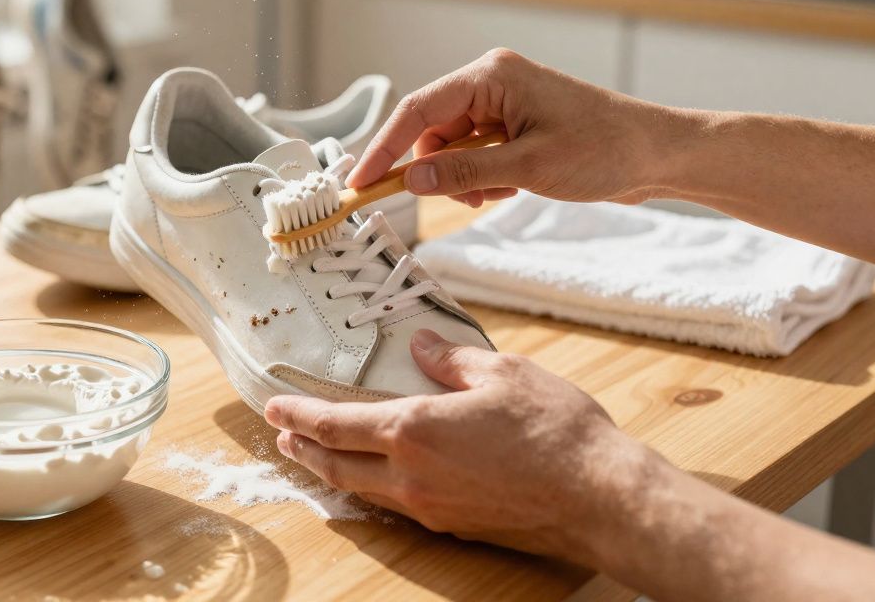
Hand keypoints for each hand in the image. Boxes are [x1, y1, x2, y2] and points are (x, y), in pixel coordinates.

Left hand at [264, 329, 659, 560]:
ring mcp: (430, 508)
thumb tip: (419, 346)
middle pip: (335, 466)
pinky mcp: (454, 527)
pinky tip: (378, 477)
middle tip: (282, 433)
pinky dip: (372, 487)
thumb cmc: (557, 430)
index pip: (334, 424)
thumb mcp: (502, 373)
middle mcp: (411, 476)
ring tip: (315, 455)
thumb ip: (450, 361)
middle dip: (302, 448)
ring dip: (331, 471)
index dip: (298, 415)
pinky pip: (397, 506)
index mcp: (413, 430)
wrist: (600, 498)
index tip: (273, 406)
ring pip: (363, 491)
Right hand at [347, 48, 684, 206]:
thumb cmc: (605, 149)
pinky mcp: (513, 124)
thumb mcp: (529, 167)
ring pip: (451, 147)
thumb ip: (465, 174)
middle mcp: (491, 82)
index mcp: (491, 76)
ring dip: (462, 179)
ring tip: (497, 194)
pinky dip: (481, 178)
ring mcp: (502, 103)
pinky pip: (474, 154)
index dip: (384, 148)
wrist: (658, 153)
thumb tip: (411, 183)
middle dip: (437, 171)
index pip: (418, 110)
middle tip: (460, 201)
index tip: (358, 183)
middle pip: (430, 131)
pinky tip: (509, 188)